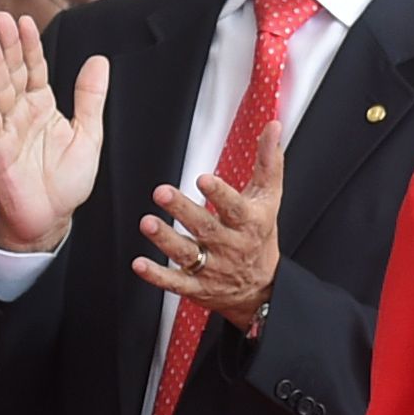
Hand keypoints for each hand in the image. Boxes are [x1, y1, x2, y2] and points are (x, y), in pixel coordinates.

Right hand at [0, 10, 107, 255]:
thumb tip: (100, 60)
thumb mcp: (88, 135)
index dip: (29, 45)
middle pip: (11, 72)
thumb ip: (90, 98)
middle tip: (0, 18)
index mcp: (42, 106)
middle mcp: (21, 113)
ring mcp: (6, 129)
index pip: (34, 68)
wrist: (50, 218)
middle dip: (6, 46)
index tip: (24, 20)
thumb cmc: (66, 181)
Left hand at [134, 116, 283, 329]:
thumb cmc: (260, 235)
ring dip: (165, 240)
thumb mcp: (268, 198)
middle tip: (162, 192)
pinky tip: (139, 264)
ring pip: (188, 255)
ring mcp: (213, 269)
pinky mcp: (198, 287)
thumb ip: (268, 162)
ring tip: (147, 223)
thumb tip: (274, 125)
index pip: (235, 208)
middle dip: (183, 210)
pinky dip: (157, 275)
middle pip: (206, 228)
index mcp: (249, 223)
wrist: (262, 289)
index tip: (203, 179)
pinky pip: (175, 283)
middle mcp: (231, 246)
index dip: (220, 194)